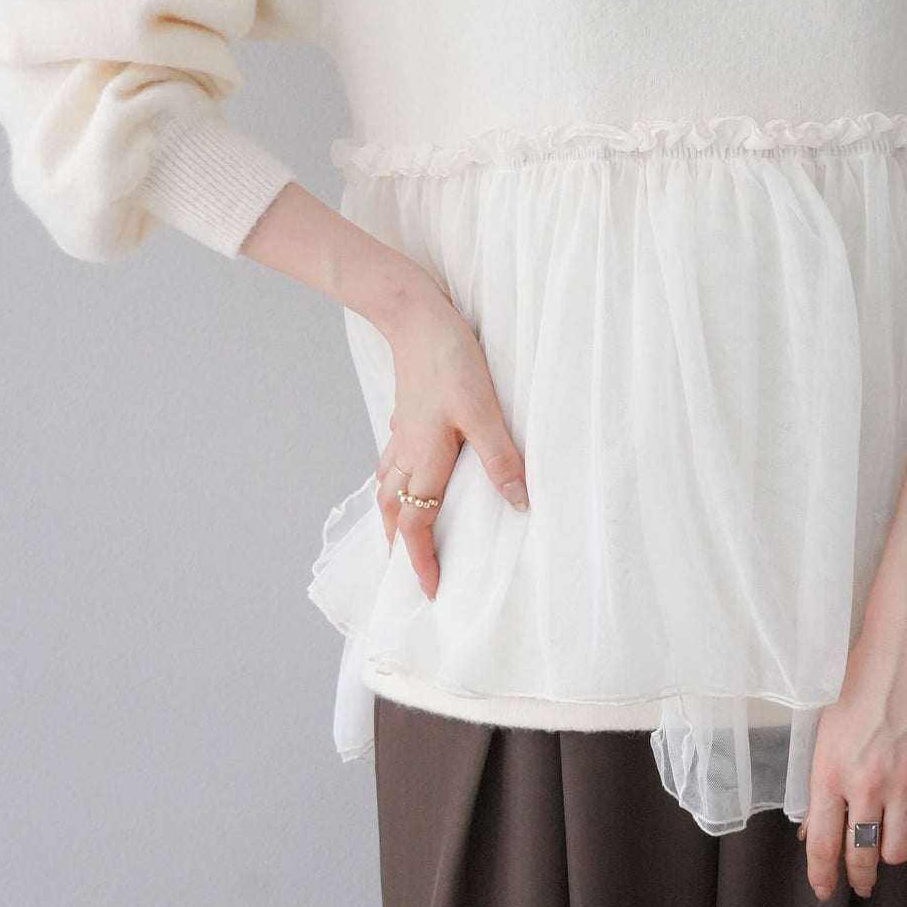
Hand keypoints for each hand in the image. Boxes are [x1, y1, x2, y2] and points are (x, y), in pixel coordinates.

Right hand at [373, 272, 529, 599]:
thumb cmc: (451, 361)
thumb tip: (518, 504)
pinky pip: (393, 459)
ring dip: (392, 514)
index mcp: (426, 458)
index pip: (416, 524)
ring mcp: (402, 431)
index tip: (429, 591)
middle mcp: (407, 452)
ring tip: (401, 532)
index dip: (421, 561)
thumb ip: (501, 459)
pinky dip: (395, 478)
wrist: (415, 315)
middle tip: (405, 572)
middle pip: (392, 511)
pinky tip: (409, 471)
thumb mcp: (485, 411)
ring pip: (388, 485)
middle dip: (396, 546)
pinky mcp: (406, 412)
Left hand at [798, 598, 906, 901]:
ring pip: (897, 850)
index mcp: (828, 773)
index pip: (822, 845)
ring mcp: (904, 784)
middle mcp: (864, 786)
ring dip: (891, 853)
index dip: (822, 876)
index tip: (823, 889)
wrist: (904, 650)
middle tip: (860, 884)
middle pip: (860, 856)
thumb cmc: (856, 678)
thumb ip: (820, 780)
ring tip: (888, 844)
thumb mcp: (823, 728)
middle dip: (858, 877)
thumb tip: (813, 824)